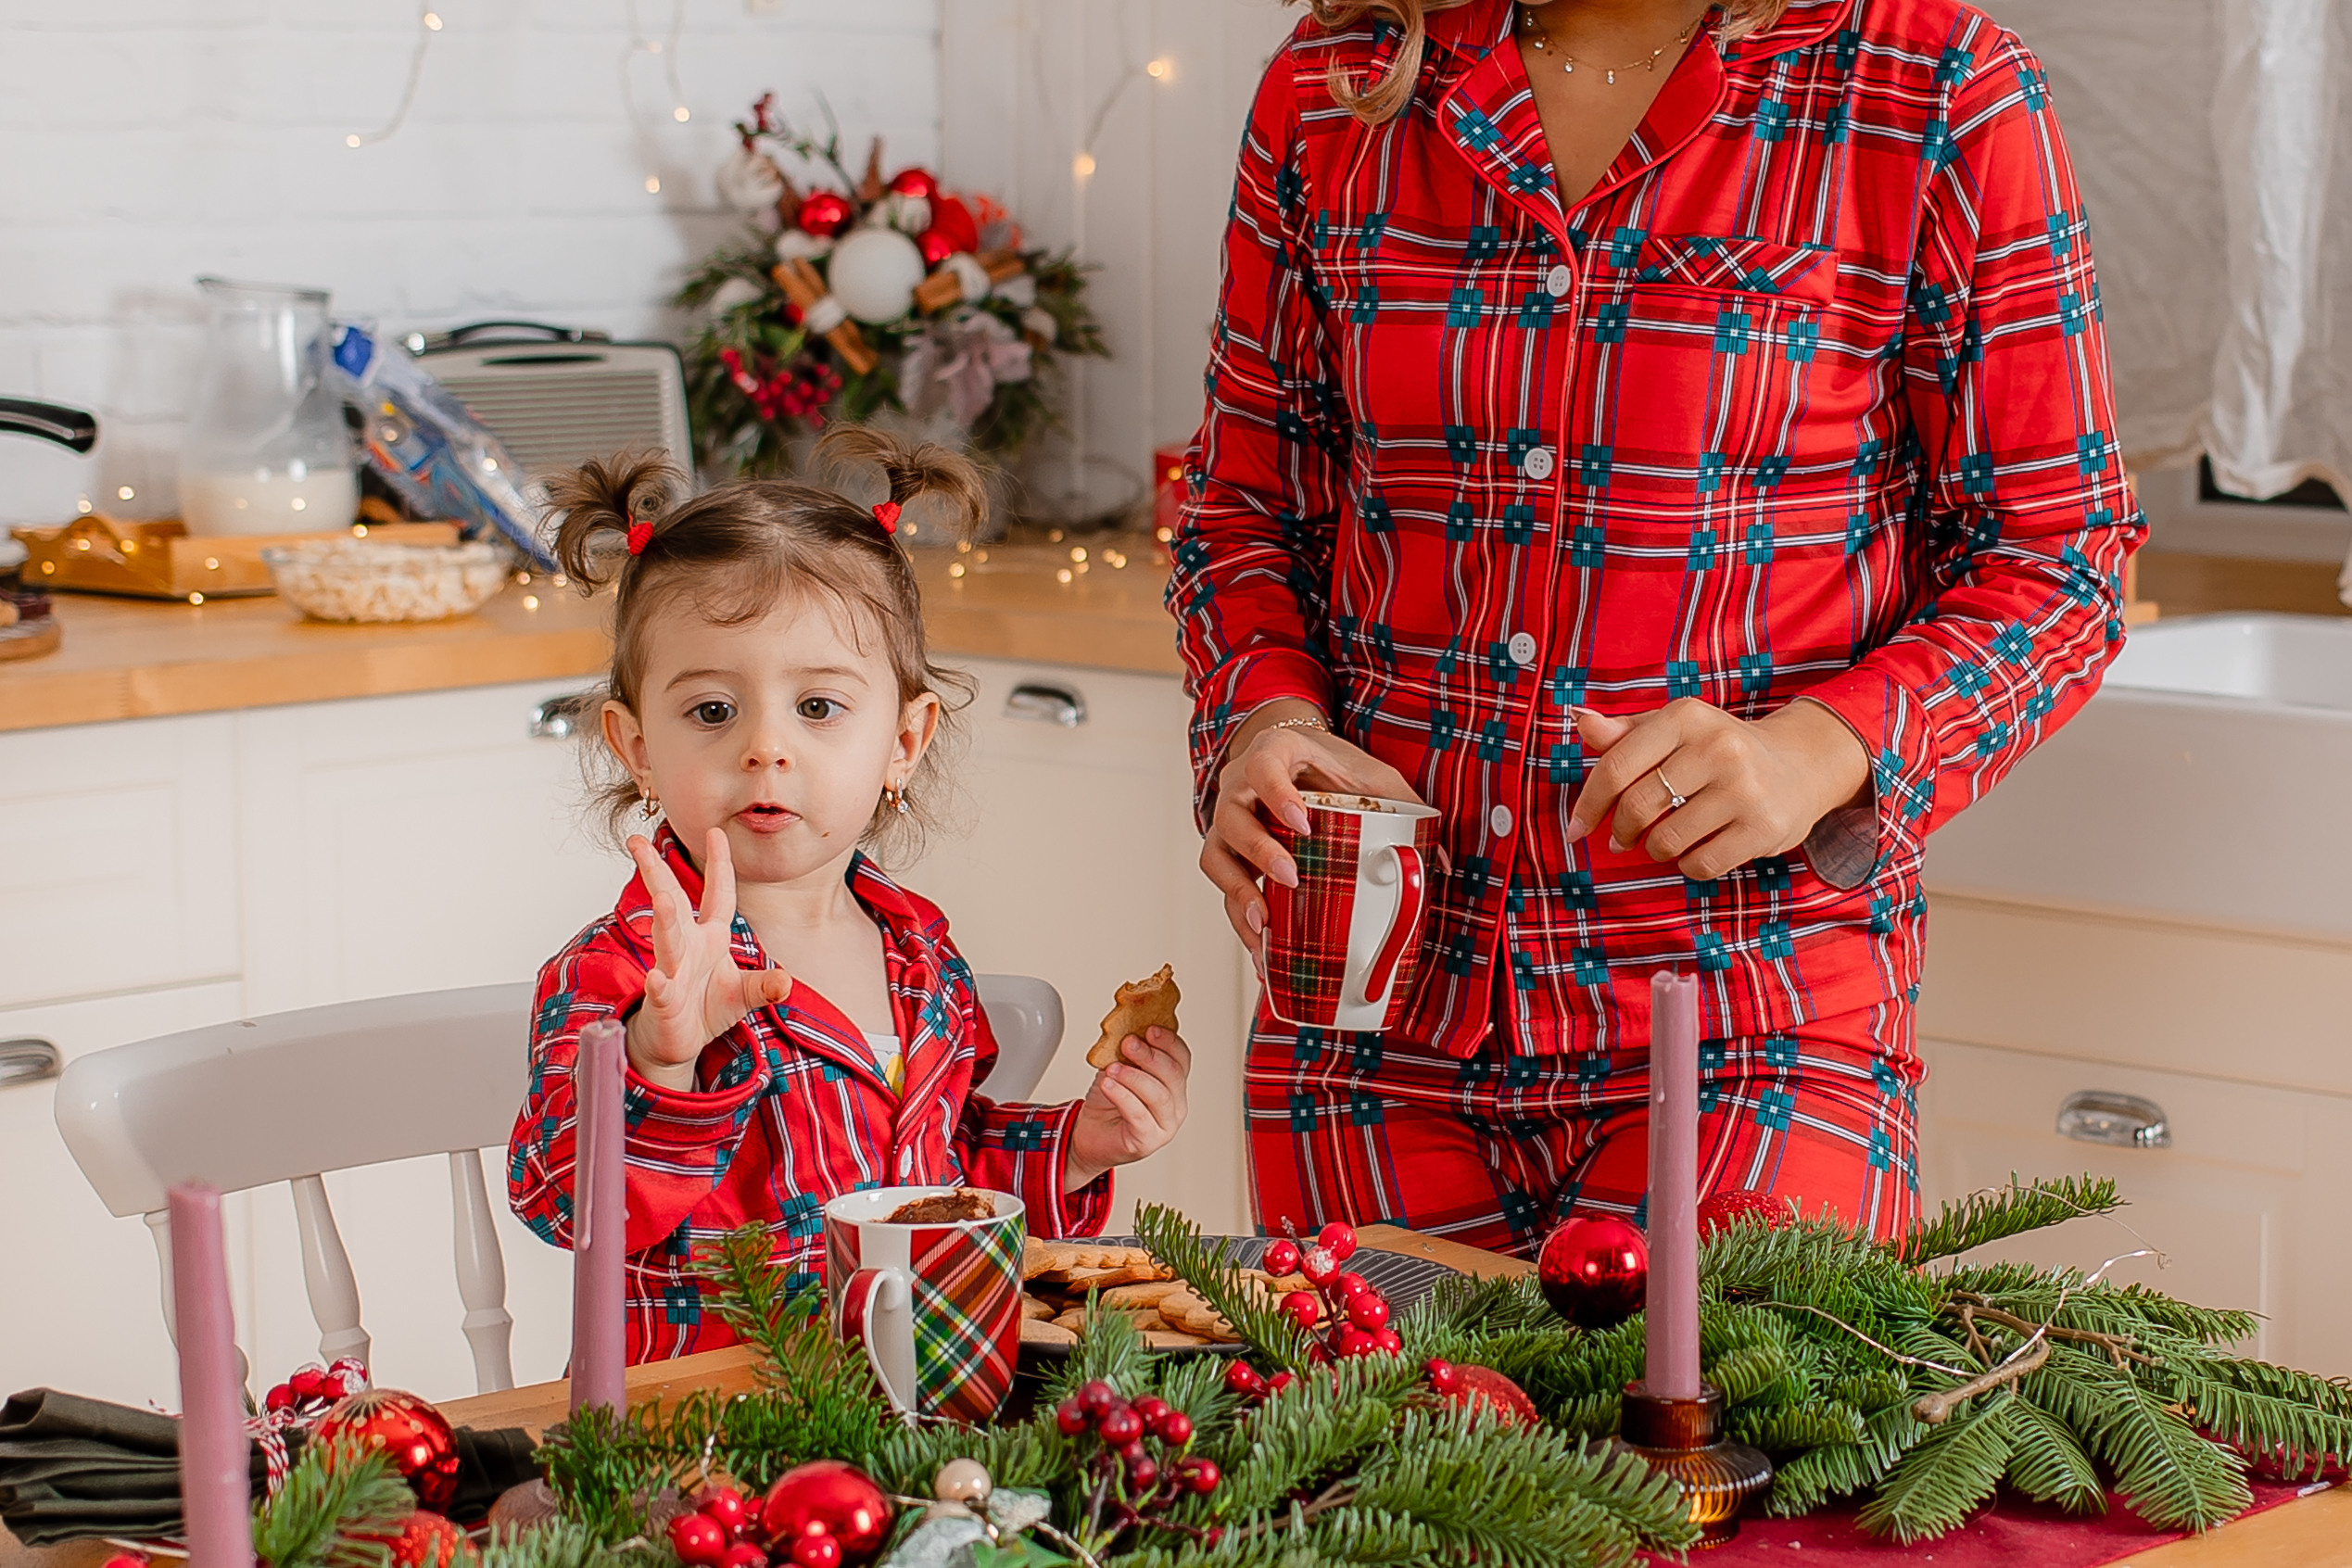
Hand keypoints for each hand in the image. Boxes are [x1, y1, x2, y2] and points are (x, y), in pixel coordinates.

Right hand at [623, 828, 792, 1091]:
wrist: (678, 1043)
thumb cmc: (705, 1009)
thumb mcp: (743, 994)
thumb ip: (765, 986)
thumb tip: (787, 982)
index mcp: (710, 938)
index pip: (716, 895)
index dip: (719, 865)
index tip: (716, 832)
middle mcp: (687, 948)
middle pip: (672, 903)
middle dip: (656, 873)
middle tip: (638, 843)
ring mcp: (673, 973)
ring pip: (667, 941)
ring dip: (665, 921)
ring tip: (661, 899)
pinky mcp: (664, 1002)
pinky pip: (661, 991)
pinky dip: (660, 985)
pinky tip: (657, 980)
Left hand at [1063, 1027, 1191, 1191]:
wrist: (1088, 1133)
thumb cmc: (1107, 1100)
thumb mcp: (1119, 1066)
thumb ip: (1127, 1051)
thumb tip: (1128, 1027)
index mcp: (1172, 1083)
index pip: (1182, 1058)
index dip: (1169, 1042)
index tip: (1150, 1029)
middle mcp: (1175, 1104)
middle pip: (1174, 1075)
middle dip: (1150, 1056)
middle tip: (1128, 1043)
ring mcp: (1165, 1125)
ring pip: (1159, 1095)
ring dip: (1134, 1076)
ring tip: (1113, 1068)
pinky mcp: (1147, 1140)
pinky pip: (1139, 1115)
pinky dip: (1122, 1096)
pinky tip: (1108, 1085)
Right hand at [1201, 702, 1422, 953]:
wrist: (1301, 759)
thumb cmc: (1335, 767)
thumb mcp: (1374, 776)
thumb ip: (1407, 809)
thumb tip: (1440, 863)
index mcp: (1275, 754)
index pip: (1263, 766)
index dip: (1277, 794)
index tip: (1302, 822)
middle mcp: (1240, 786)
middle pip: (1232, 817)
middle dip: (1258, 851)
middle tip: (1291, 876)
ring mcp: (1230, 821)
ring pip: (1217, 857)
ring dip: (1238, 893)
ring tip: (1264, 924)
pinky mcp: (1230, 854)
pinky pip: (1225, 887)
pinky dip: (1240, 917)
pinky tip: (1261, 946)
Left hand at [1566, 698, 1870, 881]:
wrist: (1799, 768)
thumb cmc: (1717, 750)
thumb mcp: (1674, 731)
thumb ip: (1626, 733)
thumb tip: (1581, 721)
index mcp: (1686, 717)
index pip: (1616, 766)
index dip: (1589, 803)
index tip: (1576, 828)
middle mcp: (1718, 747)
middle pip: (1637, 806)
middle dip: (1621, 831)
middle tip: (1623, 838)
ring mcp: (1745, 788)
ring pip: (1666, 841)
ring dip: (1655, 849)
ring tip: (1666, 840)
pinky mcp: (1764, 827)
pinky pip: (1701, 864)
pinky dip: (1689, 865)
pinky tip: (1698, 850)